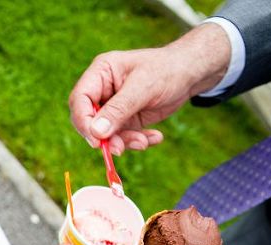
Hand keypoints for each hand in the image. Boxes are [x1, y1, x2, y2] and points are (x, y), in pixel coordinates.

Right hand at [68, 23, 230, 154]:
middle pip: (89, 120)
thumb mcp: (143, 87)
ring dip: (124, 141)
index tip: (96, 140)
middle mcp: (102, 91)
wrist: (191, 74)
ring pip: (106, 133)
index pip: (79, 99)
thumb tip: (96, 132)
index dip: (83, 121)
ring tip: (143, 141)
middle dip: (105, 137)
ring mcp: (113, 107)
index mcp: (100, 74)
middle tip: (119, 148)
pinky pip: (123, 137)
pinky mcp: (125, 120)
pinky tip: (154, 137)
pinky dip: (137, 141)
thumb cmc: (167, 70)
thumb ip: (118, 109)